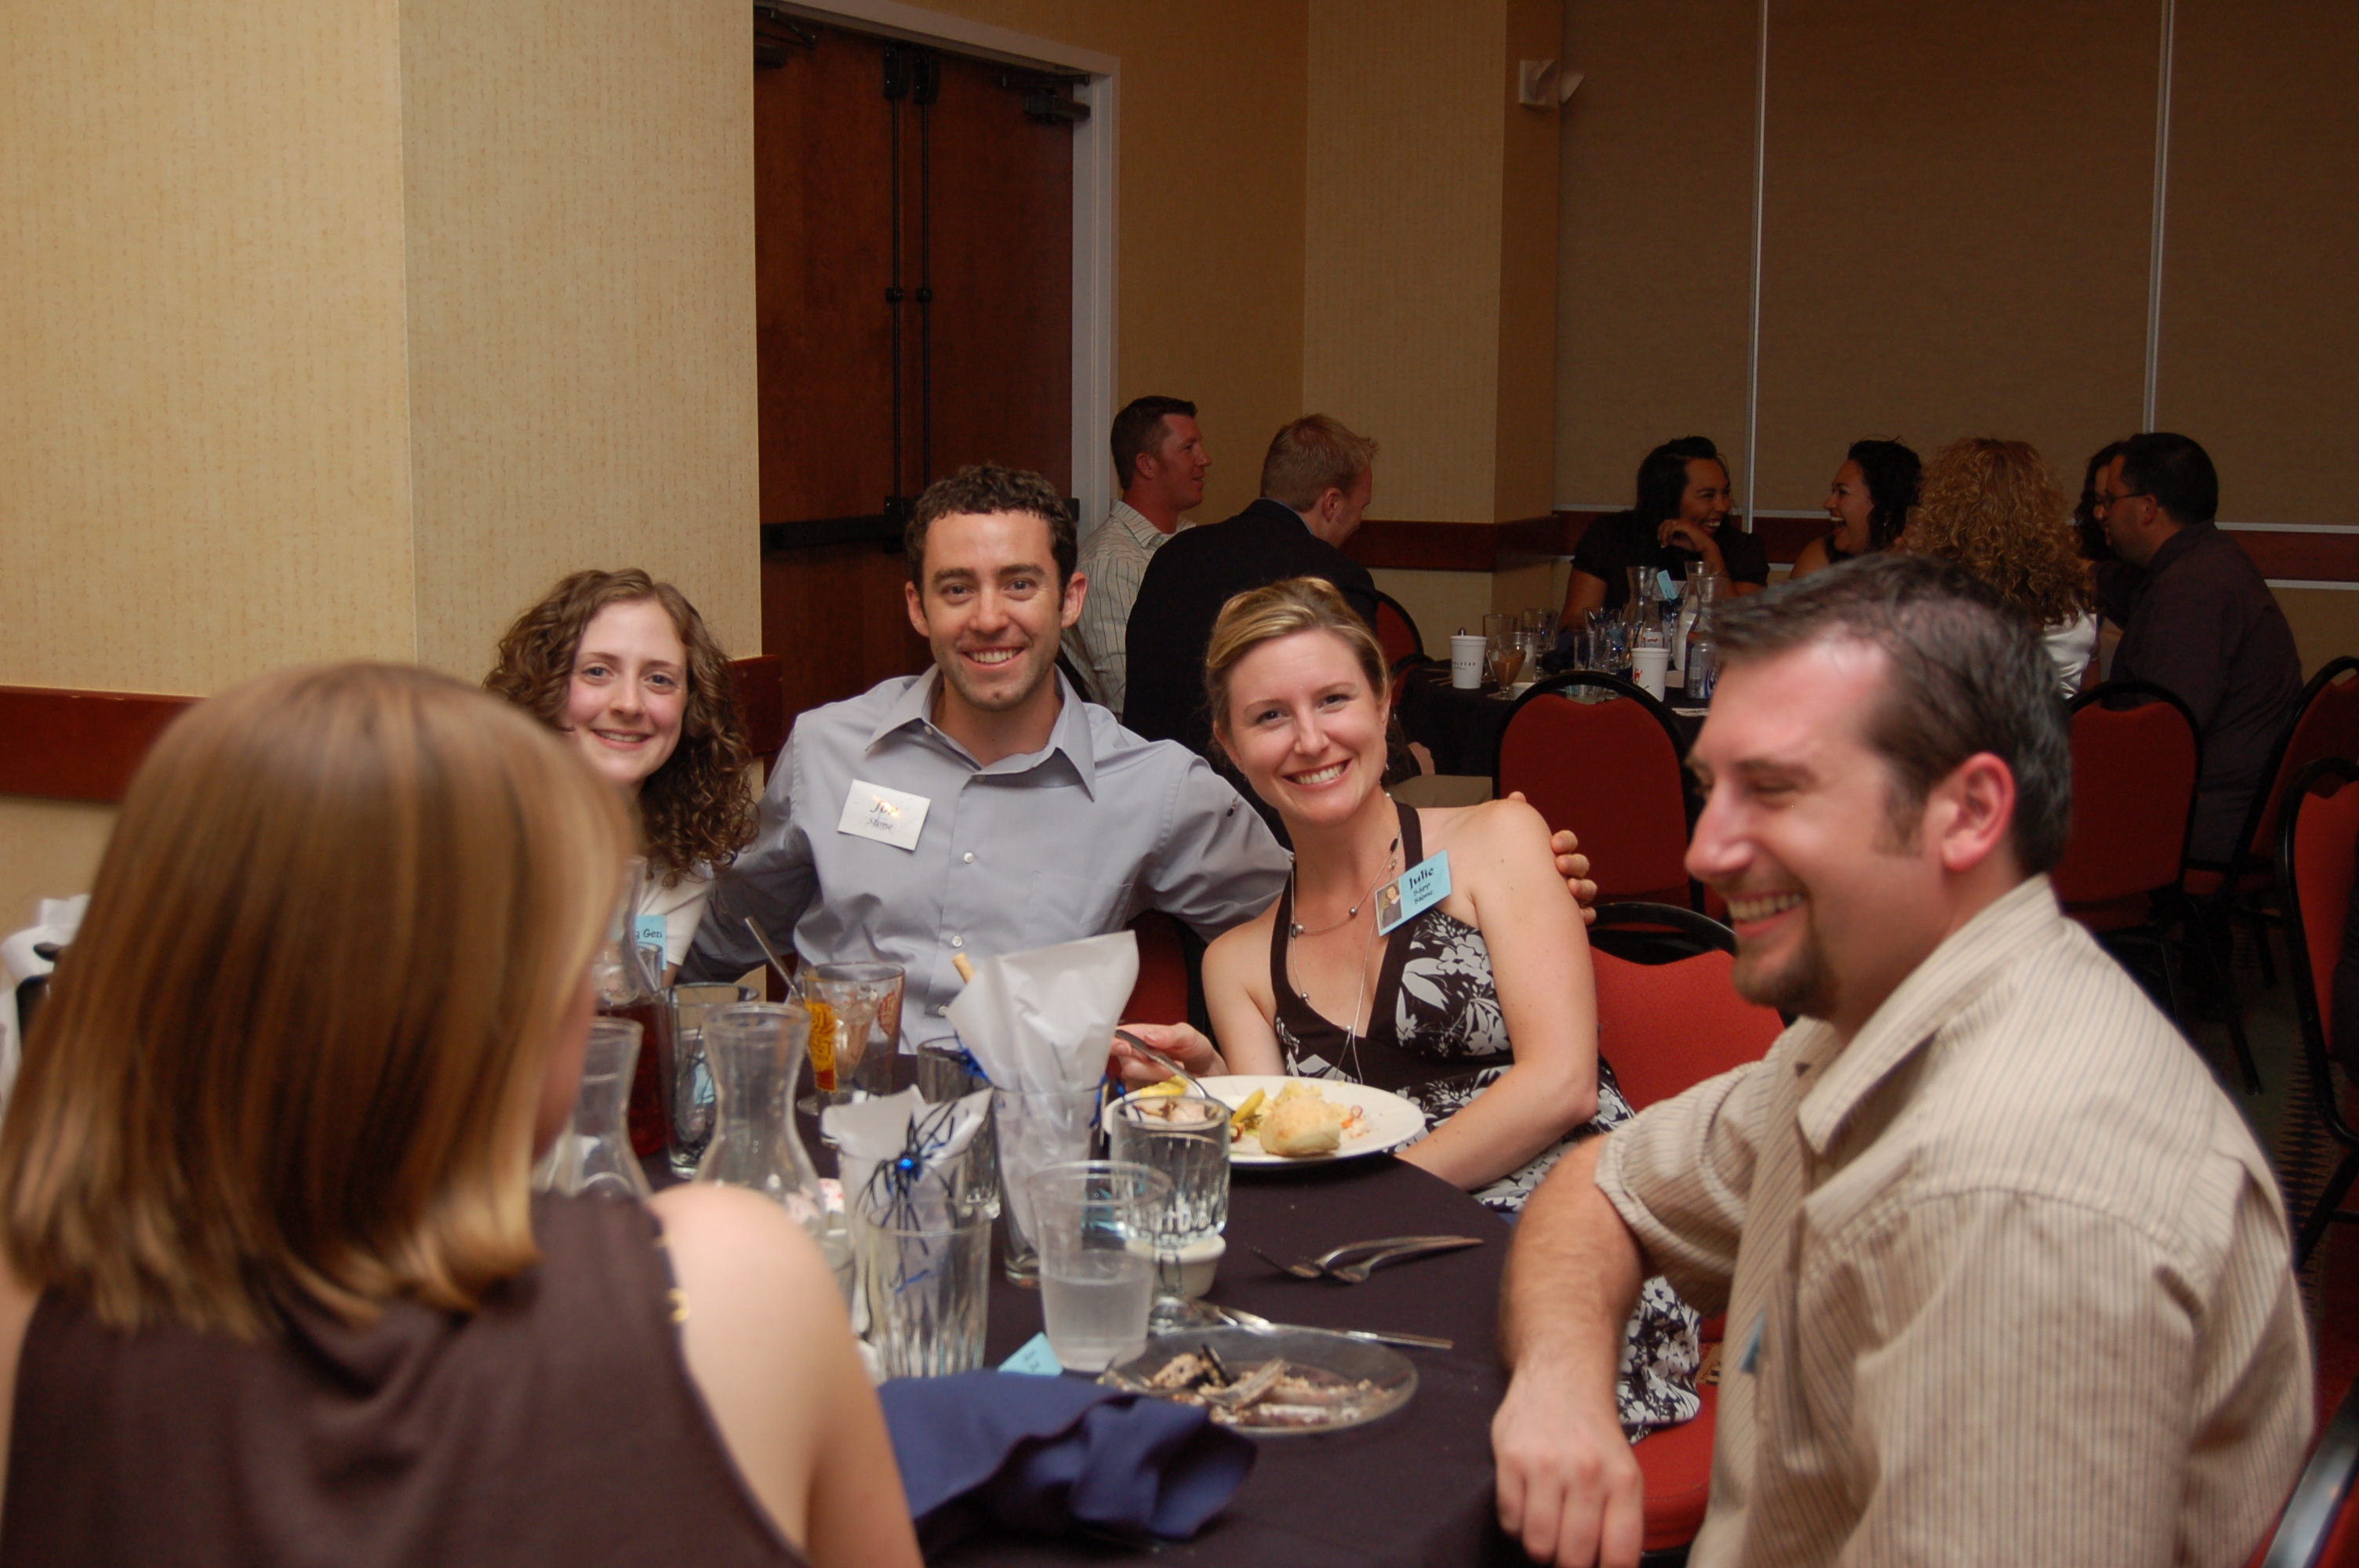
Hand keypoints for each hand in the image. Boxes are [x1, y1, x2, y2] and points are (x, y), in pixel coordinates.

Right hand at [1107, 1021, 1223, 1086]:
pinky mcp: (1141, 1094)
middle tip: (1172, 1067)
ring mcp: (1136, 1077)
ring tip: (1175, 1074)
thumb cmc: (1194, 1049)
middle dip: (1152, 1069)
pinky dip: (1160, 1092)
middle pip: (1129, 1066)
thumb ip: (1170, 1034)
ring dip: (1159, 1080)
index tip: (1126, 1048)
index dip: (1114, 1044)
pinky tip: (1171, 1085)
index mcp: (1139, 1036)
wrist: (1206, 1072)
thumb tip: (1149, 1037)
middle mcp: (1133, 1056)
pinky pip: (1143, 1096)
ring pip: (1137, 1083)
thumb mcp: (1187, 1035)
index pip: (1116, 1038)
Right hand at [1492, 1368, 1644, 1567]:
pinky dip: (1516, 1525)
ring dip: (1539, 1548)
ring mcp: (1548, 1465)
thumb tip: (1608, 1567)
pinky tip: (1525, 1505)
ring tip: (1544, 1529)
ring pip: (1538, 1544)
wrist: (1560, 1377)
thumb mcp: (1622, 1471)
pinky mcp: (1512, 1458)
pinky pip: (1509, 1520)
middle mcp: (1588, 1473)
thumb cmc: (1592, 1435)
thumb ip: (1620, 1519)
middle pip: (1574, 1557)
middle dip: (1567, 1563)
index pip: (1619, 1556)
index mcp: (1624, 1481)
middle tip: (1564, 1551)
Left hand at [1505, 793, 1599, 924]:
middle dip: (1573, 862)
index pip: (1567, 842)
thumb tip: (1517, 797)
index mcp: (1552, 854)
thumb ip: (1516, 821)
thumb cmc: (1507, 873)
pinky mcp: (1568, 917)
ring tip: (1570, 888)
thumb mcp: (1508, 845)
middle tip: (1559, 864)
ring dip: (1583, 887)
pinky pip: (1585, 915)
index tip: (1554, 843)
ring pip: (1587, 888)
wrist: (1498, 908)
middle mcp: (1565, 873)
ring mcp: (1569, 895)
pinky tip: (1580, 915)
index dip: (1565, 841)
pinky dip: (1585, 915)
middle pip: (1580, 864)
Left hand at [1658, 519, 1725, 570]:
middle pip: (1666, 522)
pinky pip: (1673, 527)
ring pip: (1668, 524)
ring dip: (1663, 534)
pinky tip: (1669, 540)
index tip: (1662, 541)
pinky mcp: (1686, 525)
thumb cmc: (1694, 545)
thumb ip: (1671, 539)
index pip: (1667, 523)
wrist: (1705, 546)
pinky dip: (1668, 534)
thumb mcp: (1679, 541)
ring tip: (1665, 543)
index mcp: (1681, 523)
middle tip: (1662, 542)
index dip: (1661, 531)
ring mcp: (1684, 522)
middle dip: (1661, 532)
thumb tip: (1663, 538)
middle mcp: (1682, 520)